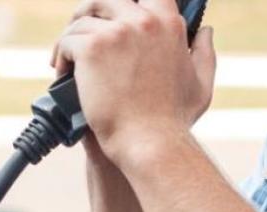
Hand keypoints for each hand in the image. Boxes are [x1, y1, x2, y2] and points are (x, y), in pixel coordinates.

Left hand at [52, 0, 215, 168]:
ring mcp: (117, 32)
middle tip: (80, 32)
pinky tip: (62, 71)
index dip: (125, 3)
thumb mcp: (200, 83)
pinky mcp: (92, 48)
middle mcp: (144, 20)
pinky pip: (67, 40)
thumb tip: (206, 30)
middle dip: (91, 12)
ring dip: (71, 37)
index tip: (112, 17)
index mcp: (169, 23)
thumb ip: (204, 52)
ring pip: (82, 20)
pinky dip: (60, 55)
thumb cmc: (174, 120)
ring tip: (67, 58)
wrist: (149, 142)